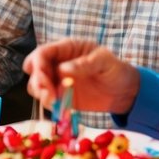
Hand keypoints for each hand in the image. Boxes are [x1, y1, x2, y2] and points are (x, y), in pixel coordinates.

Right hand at [23, 39, 139, 114]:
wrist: (124, 92)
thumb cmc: (115, 69)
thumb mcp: (104, 61)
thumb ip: (84, 63)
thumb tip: (62, 69)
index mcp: (67, 49)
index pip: (43, 52)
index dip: (37, 63)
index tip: (42, 77)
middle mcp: (58, 64)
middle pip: (35, 69)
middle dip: (36, 81)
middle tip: (47, 93)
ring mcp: (58, 81)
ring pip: (37, 86)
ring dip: (41, 94)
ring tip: (54, 102)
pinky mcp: (61, 98)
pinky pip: (48, 101)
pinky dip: (50, 106)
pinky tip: (61, 110)